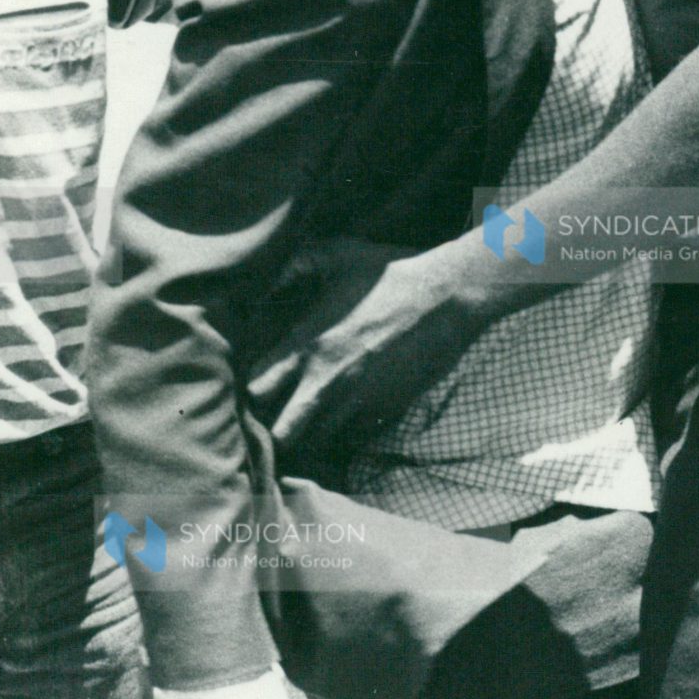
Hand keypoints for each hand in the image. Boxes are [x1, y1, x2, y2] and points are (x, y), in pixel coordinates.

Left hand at [247, 242, 476, 469]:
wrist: (448, 297)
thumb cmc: (391, 273)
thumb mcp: (337, 255)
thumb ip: (295, 265)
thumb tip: (267, 277)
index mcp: (307, 344)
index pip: (256, 389)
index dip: (251, 392)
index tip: (256, 387)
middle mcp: (327, 381)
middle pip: (281, 433)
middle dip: (273, 432)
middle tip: (276, 419)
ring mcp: (358, 401)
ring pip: (316, 443)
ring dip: (308, 435)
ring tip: (308, 422)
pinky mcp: (386, 411)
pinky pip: (353, 439)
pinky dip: (343, 434)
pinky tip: (343, 417)